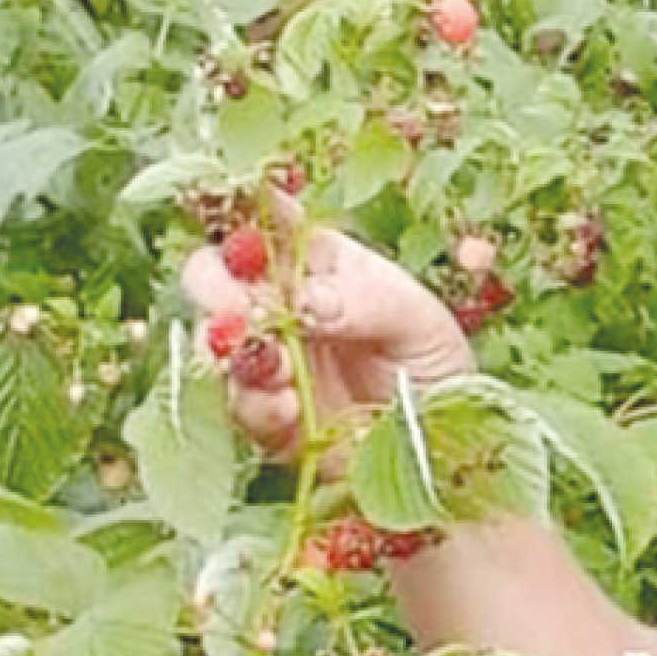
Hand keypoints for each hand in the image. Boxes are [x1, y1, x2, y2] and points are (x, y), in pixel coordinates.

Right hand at [178, 216, 475, 458]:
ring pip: (211, 340)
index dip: (241, 207)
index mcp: (319, 260)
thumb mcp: (418, 319)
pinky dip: (256, 404)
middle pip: (214, 272)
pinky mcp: (266, 417)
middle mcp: (281, 303)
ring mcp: (268, 360)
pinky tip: (291, 407)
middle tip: (240, 308)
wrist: (445, 448)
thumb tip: (305, 299)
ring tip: (274, 365)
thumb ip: (362, 300)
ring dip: (228, 347)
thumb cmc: (436, 364)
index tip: (235, 212)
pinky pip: (237, 405)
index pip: (266, 218)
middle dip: (214, 284)